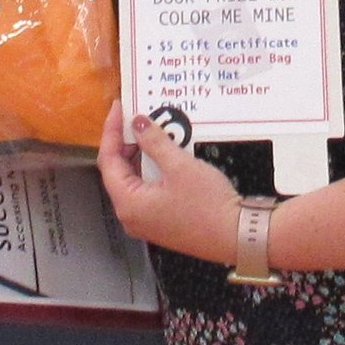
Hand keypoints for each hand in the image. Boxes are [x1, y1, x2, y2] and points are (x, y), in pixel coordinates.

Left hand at [96, 103, 243, 265]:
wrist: (236, 236)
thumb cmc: (209, 207)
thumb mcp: (179, 166)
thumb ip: (154, 142)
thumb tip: (139, 124)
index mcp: (128, 203)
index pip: (108, 160)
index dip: (112, 131)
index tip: (119, 109)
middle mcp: (131, 215)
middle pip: (118, 171)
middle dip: (126, 142)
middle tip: (136, 117)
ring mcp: (146, 221)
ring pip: (133, 180)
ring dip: (140, 155)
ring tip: (151, 130)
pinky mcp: (160, 221)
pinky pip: (147, 190)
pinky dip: (151, 170)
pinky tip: (164, 154)